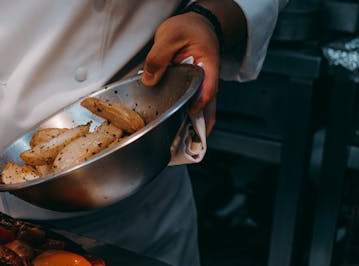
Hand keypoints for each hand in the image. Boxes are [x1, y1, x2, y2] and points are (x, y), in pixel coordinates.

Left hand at [141, 1, 246, 134]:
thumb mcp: (170, 36)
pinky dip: (181, 120)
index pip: (208, 88)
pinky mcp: (190, 91)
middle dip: (196, 129)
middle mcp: (206, 82)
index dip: (200, 103)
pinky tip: (168, 131)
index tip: (190, 112)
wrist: (197, 25)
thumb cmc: (189, 28)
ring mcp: (199, 88)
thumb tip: (149, 80)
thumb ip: (159, 57)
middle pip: (206, 109)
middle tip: (183, 146)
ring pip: (198, 113)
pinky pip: (187, 109)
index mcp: (208, 67)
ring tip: (175, 147)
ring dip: (188, 129)